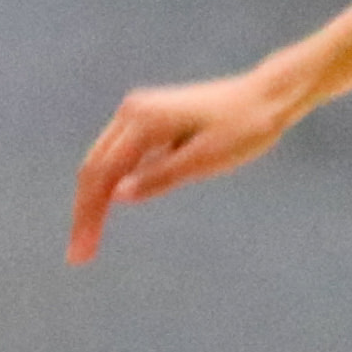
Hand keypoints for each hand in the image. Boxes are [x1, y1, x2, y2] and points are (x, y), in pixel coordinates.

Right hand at [67, 61, 304, 262]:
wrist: (271, 95)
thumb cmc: (247, 127)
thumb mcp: (207, 159)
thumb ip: (162, 176)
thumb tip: (117, 196)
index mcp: (141, 119)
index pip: (101, 175)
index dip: (88, 216)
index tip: (81, 253)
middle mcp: (132, 112)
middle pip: (95, 168)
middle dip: (85, 212)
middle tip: (80, 255)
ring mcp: (140, 113)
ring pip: (106, 163)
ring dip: (96, 200)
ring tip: (91, 239)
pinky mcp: (152, 120)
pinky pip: (125, 157)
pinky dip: (116, 184)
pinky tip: (113, 208)